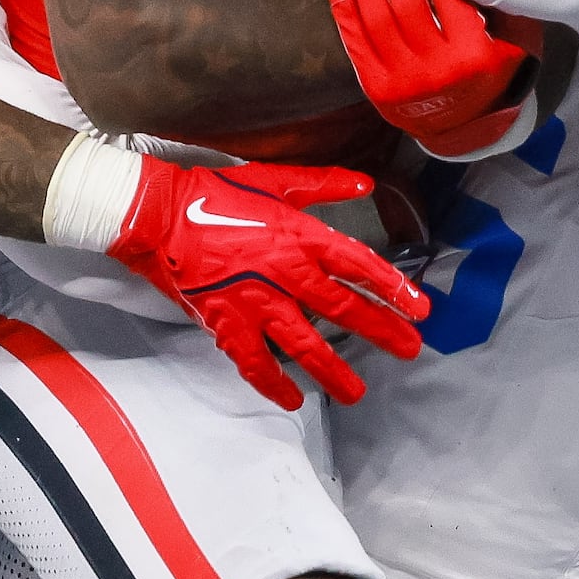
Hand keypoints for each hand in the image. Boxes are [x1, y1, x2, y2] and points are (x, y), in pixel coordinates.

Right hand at [104, 157, 429, 408]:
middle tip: (408, 350)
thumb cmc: (215, 195)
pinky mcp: (226, 324)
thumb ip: (323, 184)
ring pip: (303, 345)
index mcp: (299, 236)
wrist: (158, 217)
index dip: (392, 287)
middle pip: (341, 309)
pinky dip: (272, 384)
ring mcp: (255, 303)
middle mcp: (284, 273)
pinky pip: (254, 362)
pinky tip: (291, 399)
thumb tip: (366, 184)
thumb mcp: (273, 179)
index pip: (358, 265)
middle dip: (380, 331)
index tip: (420, 308)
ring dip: (332, 371)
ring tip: (355, 392)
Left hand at [326, 0, 538, 160]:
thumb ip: (504, 4)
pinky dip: (343, 8)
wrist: (469, 128)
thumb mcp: (518, 42)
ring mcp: (403, 82)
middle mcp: (436, 70)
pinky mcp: (378, 88)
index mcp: (474, 55)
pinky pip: (355, 43)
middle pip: (404, 4)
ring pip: (375, 20)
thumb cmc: (494, 73)